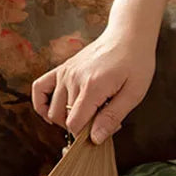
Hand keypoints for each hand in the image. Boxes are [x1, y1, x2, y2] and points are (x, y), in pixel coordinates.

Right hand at [32, 26, 156, 144]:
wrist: (128, 37)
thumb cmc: (136, 63)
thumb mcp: (133, 93)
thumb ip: (112, 116)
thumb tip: (96, 138)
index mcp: (92, 86)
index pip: (75, 124)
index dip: (88, 135)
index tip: (106, 129)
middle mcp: (73, 79)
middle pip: (65, 118)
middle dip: (83, 127)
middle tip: (104, 120)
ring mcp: (65, 73)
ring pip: (53, 109)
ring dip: (66, 119)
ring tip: (88, 116)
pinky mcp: (62, 68)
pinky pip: (39, 87)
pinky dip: (41, 103)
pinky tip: (51, 114)